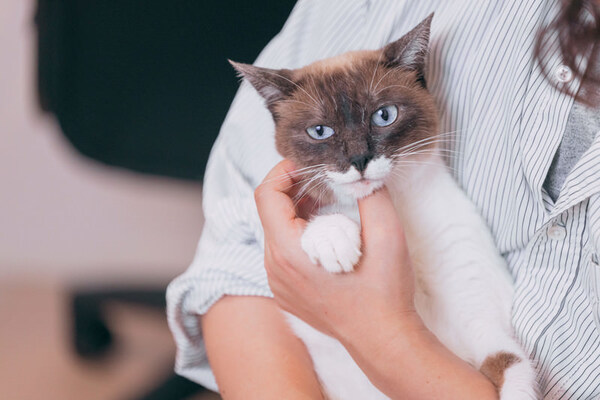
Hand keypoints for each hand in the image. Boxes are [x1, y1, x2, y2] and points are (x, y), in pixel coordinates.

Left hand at [255, 159, 420, 340]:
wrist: (382, 339)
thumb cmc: (384, 291)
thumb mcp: (387, 235)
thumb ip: (371, 194)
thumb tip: (359, 174)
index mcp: (289, 250)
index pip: (265, 195)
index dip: (283, 171)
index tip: (308, 165)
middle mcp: (275, 267)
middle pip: (270, 212)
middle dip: (295, 190)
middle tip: (326, 184)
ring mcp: (278, 283)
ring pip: (276, 231)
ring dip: (298, 212)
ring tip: (330, 209)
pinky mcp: (286, 292)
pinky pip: (282, 252)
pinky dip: (299, 235)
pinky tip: (328, 237)